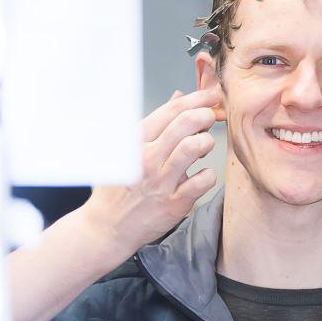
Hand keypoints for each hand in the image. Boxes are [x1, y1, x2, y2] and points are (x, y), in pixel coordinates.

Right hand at [74, 88, 221, 259]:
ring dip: (207, 142)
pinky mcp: (174, 202)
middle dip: (206, 114)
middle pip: (186, 123)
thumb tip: (179, 97)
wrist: (108, 225)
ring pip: (195, 146)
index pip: (171, 110)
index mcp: (136, 140)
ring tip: (204, 147)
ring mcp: (162, 180)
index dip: (197, 98)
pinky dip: (209, 175)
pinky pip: (203, 180)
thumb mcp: (129, 148)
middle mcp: (148, 157)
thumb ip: (157, 123)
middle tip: (212, 117)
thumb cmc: (121, 184)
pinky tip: (201, 176)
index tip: (213, 94)